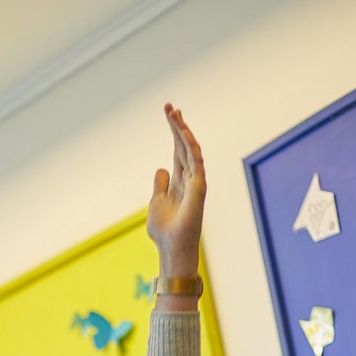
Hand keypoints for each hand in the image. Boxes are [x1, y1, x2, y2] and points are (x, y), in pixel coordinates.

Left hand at [146, 104, 204, 277]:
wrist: (171, 248)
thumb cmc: (165, 230)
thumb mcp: (156, 202)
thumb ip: (160, 185)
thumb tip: (161, 168)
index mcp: (178, 181)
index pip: (177, 150)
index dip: (173, 132)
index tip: (168, 113)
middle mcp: (189, 178)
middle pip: (183, 145)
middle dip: (177, 126)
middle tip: (169, 107)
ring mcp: (195, 181)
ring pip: (190, 149)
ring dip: (182, 130)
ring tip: (173, 113)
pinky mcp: (199, 187)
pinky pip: (196, 160)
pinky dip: (190, 145)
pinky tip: (183, 131)